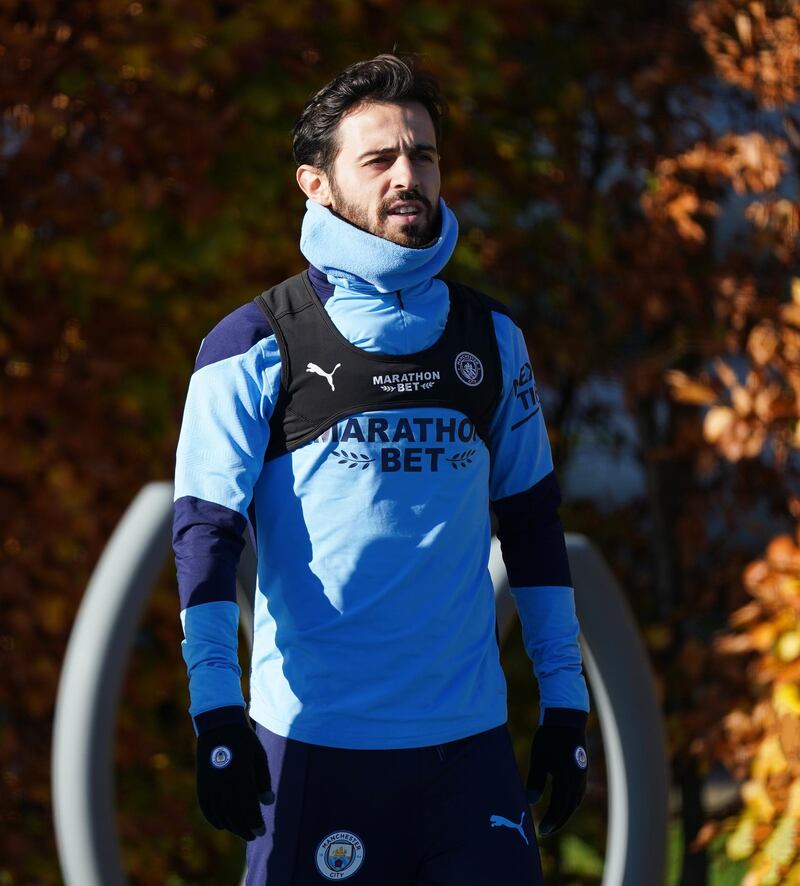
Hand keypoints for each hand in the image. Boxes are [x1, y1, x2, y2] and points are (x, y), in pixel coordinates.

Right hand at [195, 707, 273, 840]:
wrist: (218, 726)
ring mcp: (210, 785)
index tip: (261, 831)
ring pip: (220, 815)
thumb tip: (268, 802)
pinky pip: (208, 809)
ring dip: (232, 826)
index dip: (254, 823)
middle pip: (234, 815)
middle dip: (245, 828)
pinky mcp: (202, 785)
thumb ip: (263, 780)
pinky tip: (224, 824)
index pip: (248, 808)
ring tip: (242, 831)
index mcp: (241, 775)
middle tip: (254, 835)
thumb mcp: (259, 756)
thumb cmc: (244, 741)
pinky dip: (216, 819)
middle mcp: (224, 783)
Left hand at [526, 707, 587, 836]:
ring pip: (575, 800)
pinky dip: (569, 801)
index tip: (541, 831)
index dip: (551, 820)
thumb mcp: (539, 758)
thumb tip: (530, 802)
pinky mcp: (581, 769)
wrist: (566, 717)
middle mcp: (579, 780)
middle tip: (545, 830)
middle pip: (570, 807)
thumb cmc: (550, 737)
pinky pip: (577, 792)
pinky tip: (560, 801)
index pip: (560, 807)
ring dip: (565, 812)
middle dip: (558, 820)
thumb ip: (536, 781)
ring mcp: (582, 775)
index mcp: (569, 779)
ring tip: (552, 820)